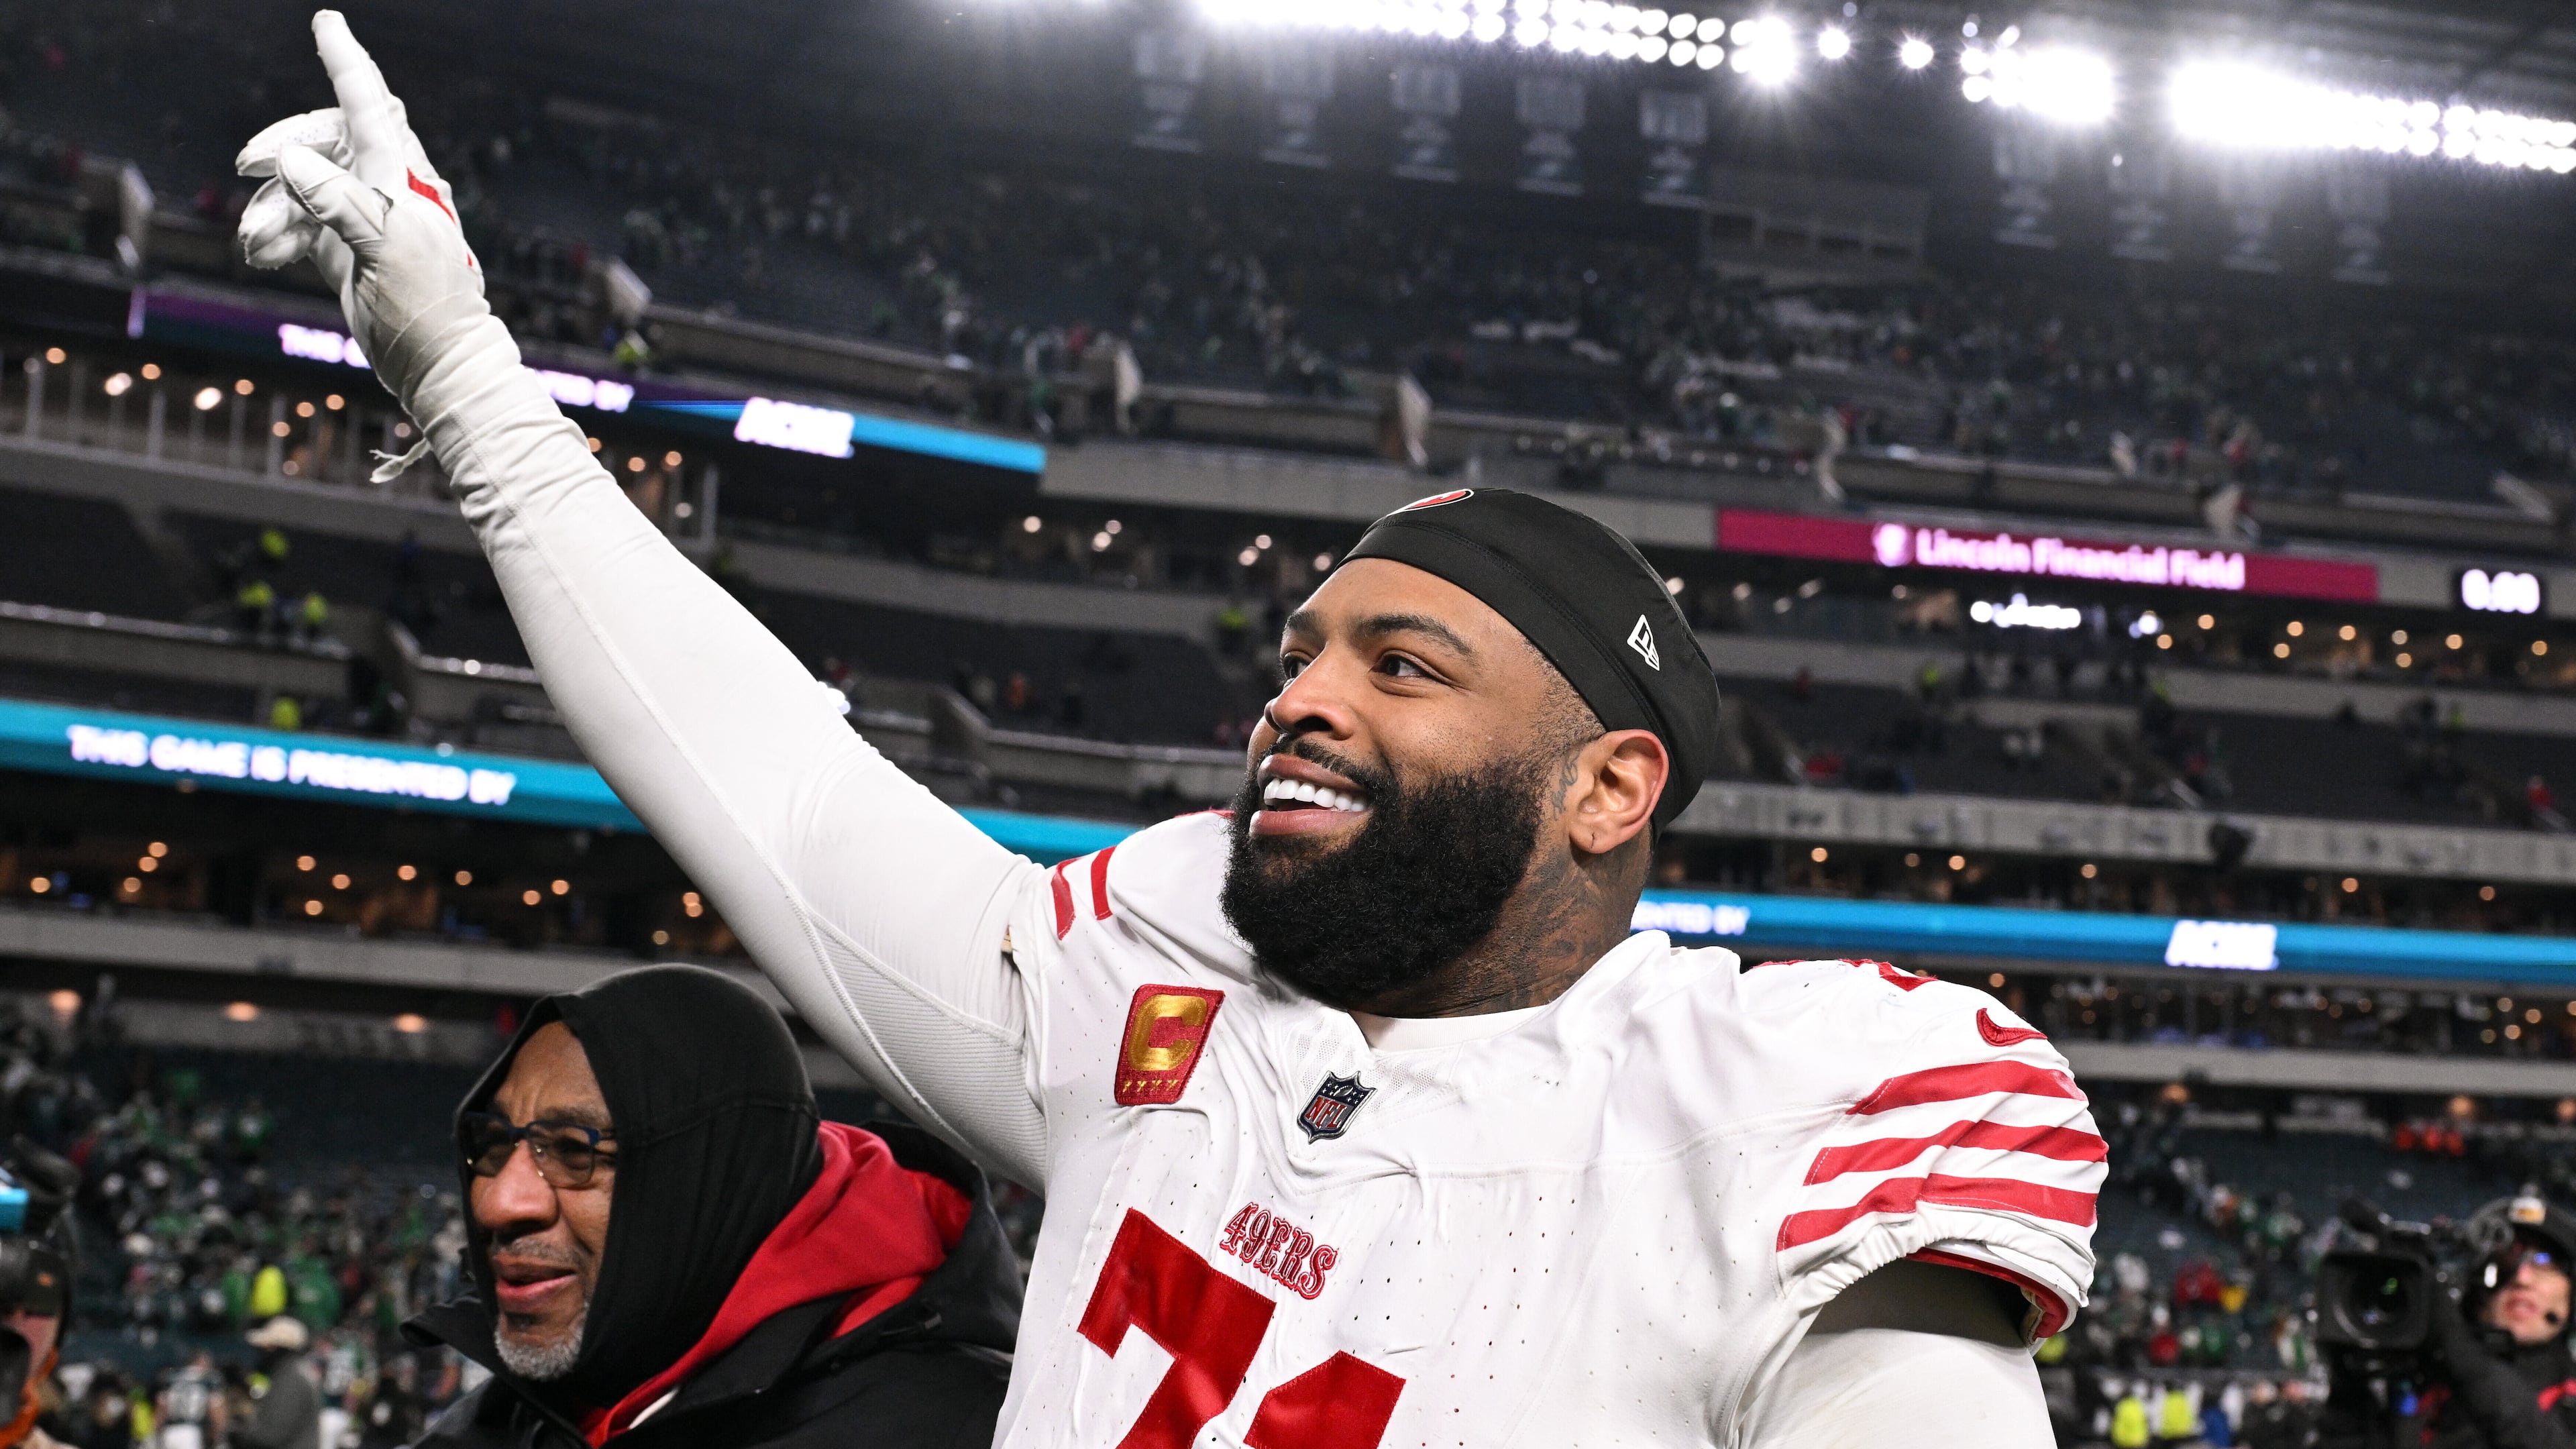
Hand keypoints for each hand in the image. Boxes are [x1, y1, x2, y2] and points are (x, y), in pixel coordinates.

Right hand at [234, 11, 487, 402]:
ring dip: (271, 207)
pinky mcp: (346, 248)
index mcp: (404, 177)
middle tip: (246, 165)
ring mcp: (364, 218)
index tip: (327, 23)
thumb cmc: (427, 309)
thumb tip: (292, 163)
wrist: (441, 366)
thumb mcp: (386, 250)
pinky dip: (276, 232)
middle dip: (282, 148)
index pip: (372, 106)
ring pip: (303, 185)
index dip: (348, 63)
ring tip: (254, 242)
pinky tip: (260, 254)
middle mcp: (386, 189)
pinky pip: (299, 220)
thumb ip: (341, 202)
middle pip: (323, 139)